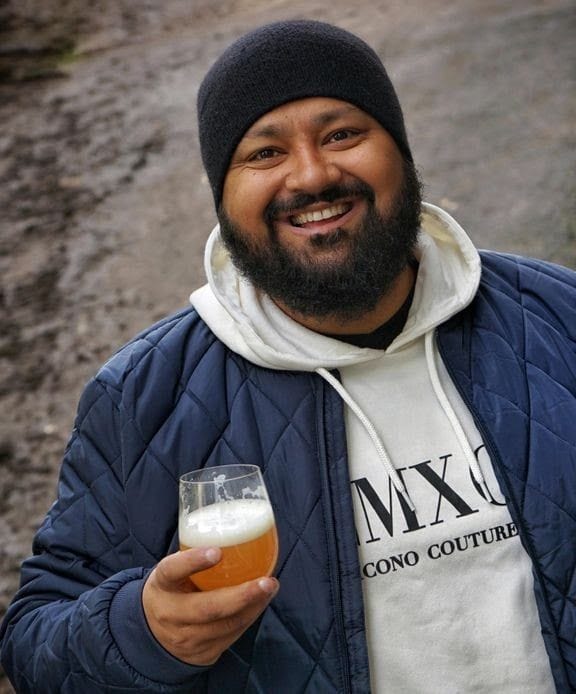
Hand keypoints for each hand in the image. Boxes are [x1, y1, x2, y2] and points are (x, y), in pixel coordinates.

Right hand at [142, 547, 278, 665]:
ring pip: (225, 625)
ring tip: (270, 587)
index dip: (193, 561)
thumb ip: (194, 556)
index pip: (172, 571)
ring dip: (253, 606)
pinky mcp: (201, 654)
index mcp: (161, 585)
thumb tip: (234, 530)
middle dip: (241, 596)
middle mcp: (169, 614)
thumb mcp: (172, 572)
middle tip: (265, 581)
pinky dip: (249, 617)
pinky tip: (261, 601)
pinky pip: (231, 636)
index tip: (217, 551)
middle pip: (207, 608)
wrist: (152, 633)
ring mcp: (185, 638)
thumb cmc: (172, 589)